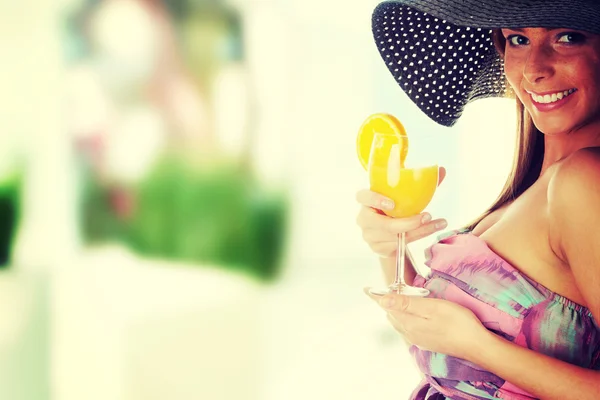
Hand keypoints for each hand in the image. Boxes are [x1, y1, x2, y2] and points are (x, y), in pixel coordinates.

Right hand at [355, 167, 447, 257]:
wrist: (389, 235)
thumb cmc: (395, 209)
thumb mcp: (402, 196)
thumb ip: (419, 183)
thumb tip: (441, 170)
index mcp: (367, 201)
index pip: (362, 196)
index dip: (375, 199)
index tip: (392, 204)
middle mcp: (364, 219)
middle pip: (382, 224)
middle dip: (406, 222)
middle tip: (426, 216)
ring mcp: (370, 236)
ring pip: (395, 235)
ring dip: (419, 230)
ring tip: (437, 223)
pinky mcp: (379, 248)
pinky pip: (400, 243)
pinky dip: (419, 236)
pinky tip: (431, 229)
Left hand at [365, 289, 490, 359]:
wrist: (477, 346)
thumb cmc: (458, 323)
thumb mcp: (431, 307)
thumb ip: (406, 303)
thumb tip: (383, 299)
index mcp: (408, 322)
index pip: (386, 306)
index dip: (376, 296)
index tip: (366, 289)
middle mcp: (410, 332)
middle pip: (391, 314)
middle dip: (386, 302)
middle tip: (384, 289)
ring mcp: (419, 339)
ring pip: (400, 322)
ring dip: (396, 310)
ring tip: (396, 298)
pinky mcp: (427, 341)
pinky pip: (408, 327)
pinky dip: (405, 317)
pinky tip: (412, 313)